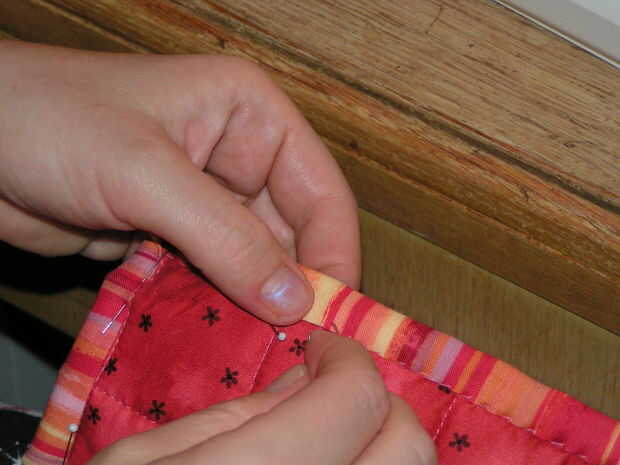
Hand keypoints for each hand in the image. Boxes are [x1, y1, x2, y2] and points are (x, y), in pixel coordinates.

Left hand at [0, 41, 359, 323]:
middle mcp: (237, 155)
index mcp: (250, 115)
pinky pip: (213, 276)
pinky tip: (220, 335)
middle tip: (297, 342)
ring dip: (253, 302)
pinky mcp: (174, 233)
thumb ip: (225, 237)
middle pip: (291, 231)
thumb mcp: (146, 174)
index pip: (318, 188)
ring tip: (261, 346)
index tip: (334, 311)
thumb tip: (295, 300)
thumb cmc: (53, 124)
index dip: (333, 250)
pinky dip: (217, 305)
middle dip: (292, 284)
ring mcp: (205, 199)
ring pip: (252, 260)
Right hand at [88, 331, 435, 464]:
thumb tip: (306, 376)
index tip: (323, 351)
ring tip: (334, 434)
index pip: (356, 400)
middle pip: (407, 446)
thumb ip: (236, 414)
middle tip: (334, 392)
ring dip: (383, 445)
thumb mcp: (145, 461)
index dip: (347, 359)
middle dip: (379, 401)